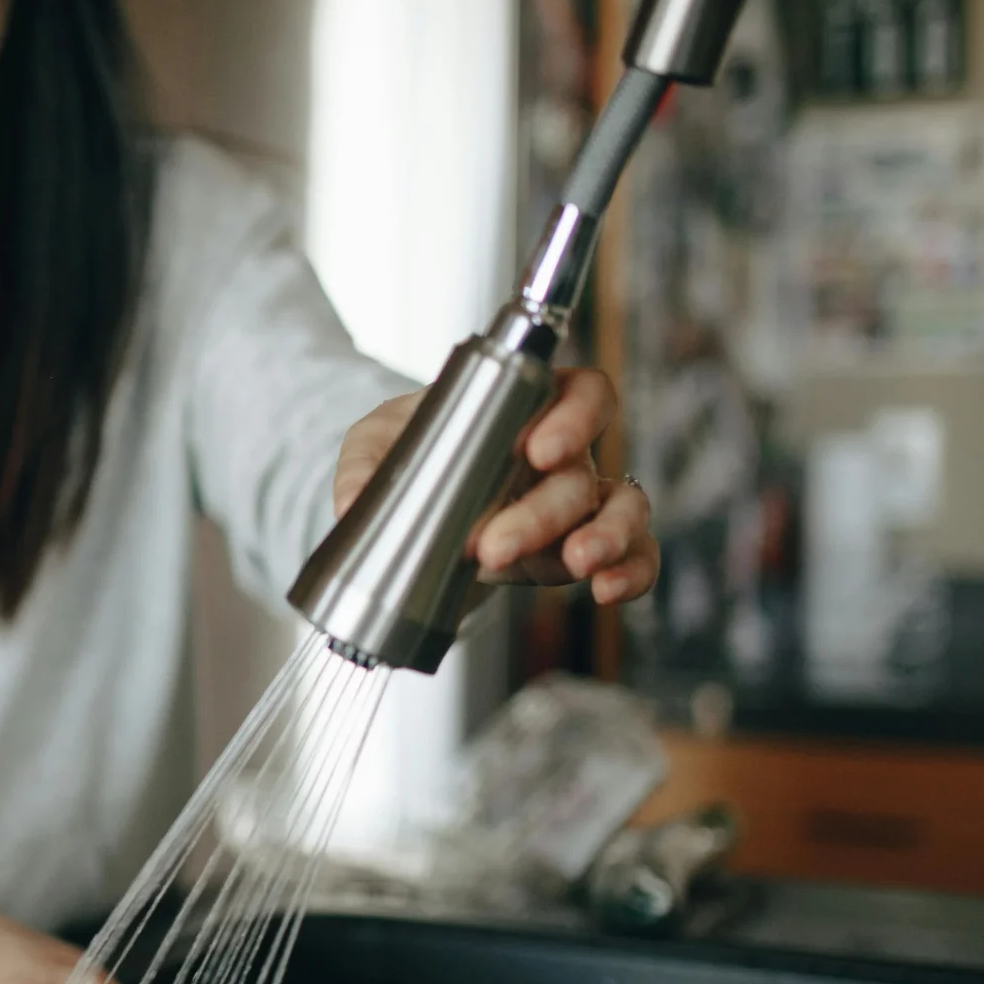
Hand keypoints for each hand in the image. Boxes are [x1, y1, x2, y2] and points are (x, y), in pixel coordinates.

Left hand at [334, 366, 657, 604]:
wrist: (413, 509)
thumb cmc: (409, 453)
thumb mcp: (376, 444)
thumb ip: (365, 467)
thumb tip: (351, 507)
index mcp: (526, 410)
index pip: (580, 394)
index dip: (573, 417)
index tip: (536, 449)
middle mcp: (563, 454)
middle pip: (580, 473)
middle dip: (541, 513)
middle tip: (493, 545)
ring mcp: (576, 504)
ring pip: (621, 510)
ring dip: (606, 537)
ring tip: (578, 565)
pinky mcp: (575, 549)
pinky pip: (632, 554)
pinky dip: (632, 571)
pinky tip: (609, 590)